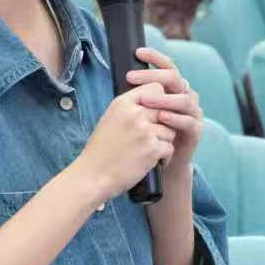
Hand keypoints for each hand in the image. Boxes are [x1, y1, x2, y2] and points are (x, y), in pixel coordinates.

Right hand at [73, 82, 180, 204]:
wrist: (93, 175)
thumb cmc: (101, 149)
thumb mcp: (110, 118)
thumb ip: (130, 106)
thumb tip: (153, 99)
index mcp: (122, 103)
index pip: (155, 89)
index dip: (159, 101)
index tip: (154, 113)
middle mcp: (135, 114)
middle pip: (166, 109)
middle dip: (163, 123)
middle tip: (153, 136)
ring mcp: (145, 132)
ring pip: (170, 130)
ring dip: (163, 141)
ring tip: (148, 150)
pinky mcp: (152, 149)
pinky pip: (169, 147)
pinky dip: (163, 157)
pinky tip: (152, 161)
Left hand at [125, 47, 203, 175]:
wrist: (163, 162)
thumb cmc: (150, 133)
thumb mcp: (143, 110)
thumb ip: (139, 94)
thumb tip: (123, 74)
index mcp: (175, 88)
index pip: (168, 66)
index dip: (155, 57)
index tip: (138, 52)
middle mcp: (187, 96)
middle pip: (175, 78)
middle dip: (153, 76)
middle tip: (131, 78)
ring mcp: (194, 113)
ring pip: (183, 99)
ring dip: (163, 98)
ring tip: (144, 100)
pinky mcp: (196, 131)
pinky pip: (188, 121)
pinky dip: (175, 118)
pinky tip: (161, 117)